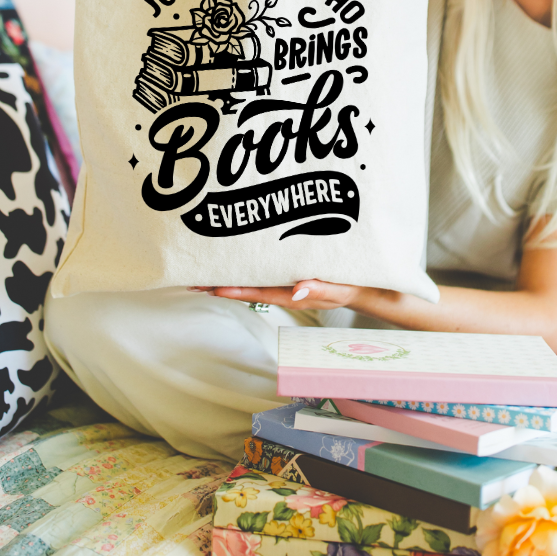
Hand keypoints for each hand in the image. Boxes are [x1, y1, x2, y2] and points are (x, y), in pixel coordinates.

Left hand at [189, 280, 361, 311]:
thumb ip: (319, 288)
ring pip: (251, 279)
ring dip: (228, 276)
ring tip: (203, 272)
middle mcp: (284, 289)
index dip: (236, 291)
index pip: (258, 293)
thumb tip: (296, 289)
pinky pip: (262, 270)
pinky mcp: (288, 272)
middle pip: (248, 287)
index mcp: (293, 294)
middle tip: (194, 281)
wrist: (363, 284)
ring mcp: (285, 281)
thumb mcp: (339, 288)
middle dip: (221, 284)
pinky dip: (245, 266)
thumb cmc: (350, 286)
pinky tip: (232, 260)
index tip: (214, 287)